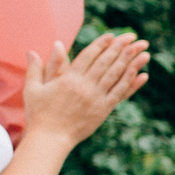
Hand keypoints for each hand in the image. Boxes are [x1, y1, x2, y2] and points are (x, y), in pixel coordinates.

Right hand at [21, 33, 149, 145]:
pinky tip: (142, 74)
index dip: (101, 44)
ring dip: (131, 61)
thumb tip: (31, 51)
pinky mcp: (103, 110)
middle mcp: (84, 86)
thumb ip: (35, 69)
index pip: (88, 56)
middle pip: (106, 62)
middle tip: (132, 36)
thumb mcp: (33, 89)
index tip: (111, 35)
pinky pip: (120, 93)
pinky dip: (132, 83)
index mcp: (68, 79)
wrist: (50, 139)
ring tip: (143, 50)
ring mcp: (96, 98)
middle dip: (121, 47)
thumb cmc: (39, 114)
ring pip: (116, 75)